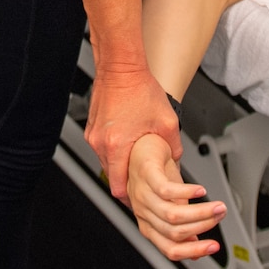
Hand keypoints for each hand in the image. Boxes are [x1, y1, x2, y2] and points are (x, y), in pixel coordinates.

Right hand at [86, 63, 179, 203]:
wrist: (121, 66)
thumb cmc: (139, 89)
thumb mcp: (167, 122)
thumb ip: (173, 148)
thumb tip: (176, 162)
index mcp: (117, 146)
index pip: (117, 187)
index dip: (130, 198)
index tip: (139, 202)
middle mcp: (100, 143)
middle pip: (111, 177)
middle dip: (126, 182)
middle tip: (142, 185)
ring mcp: (93, 134)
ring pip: (106, 162)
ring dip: (120, 165)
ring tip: (136, 162)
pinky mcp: (92, 127)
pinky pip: (102, 147)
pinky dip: (114, 150)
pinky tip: (128, 142)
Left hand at [126, 132, 224, 260]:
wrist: (139, 145)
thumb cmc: (154, 176)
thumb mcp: (170, 204)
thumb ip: (181, 226)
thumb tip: (196, 247)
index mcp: (148, 226)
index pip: (170, 248)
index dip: (194, 251)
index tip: (214, 247)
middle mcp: (143, 212)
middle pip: (174, 232)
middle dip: (203, 226)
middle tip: (221, 217)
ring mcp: (143, 194)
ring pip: (172, 214)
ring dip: (201, 212)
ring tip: (217, 207)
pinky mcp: (146, 174)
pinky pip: (166, 190)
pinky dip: (187, 192)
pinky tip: (200, 191)